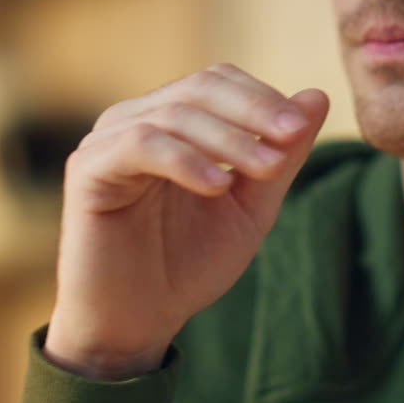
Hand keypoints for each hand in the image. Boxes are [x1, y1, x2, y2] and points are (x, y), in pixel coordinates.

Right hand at [43, 64, 329, 379]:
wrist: (137, 321)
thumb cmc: (188, 263)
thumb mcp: (250, 207)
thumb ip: (280, 156)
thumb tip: (316, 97)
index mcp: (170, 122)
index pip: (217, 81)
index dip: (262, 97)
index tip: (301, 127)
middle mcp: (134, 120)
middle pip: (198, 88)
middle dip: (252, 110)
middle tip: (292, 135)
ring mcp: (106, 142)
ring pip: (173, 114)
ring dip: (228, 139)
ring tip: (267, 169)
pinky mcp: (87, 170)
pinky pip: (139, 146)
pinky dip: (185, 160)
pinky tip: (218, 186)